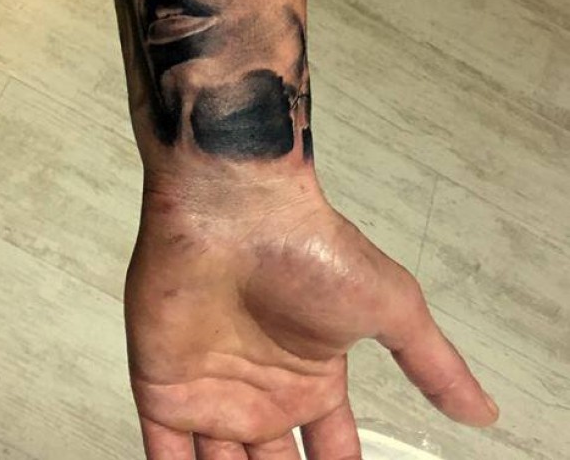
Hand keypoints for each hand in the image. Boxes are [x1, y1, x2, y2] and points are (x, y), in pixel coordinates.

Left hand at [124, 177, 497, 458]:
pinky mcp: (163, 389)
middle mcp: (262, 389)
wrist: (233, 209)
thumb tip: (482, 408)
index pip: (330, 451)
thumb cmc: (309, 244)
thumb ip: (431, 363)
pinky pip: (165, 457)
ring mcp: (211, 391)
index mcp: (313, 376)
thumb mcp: (390, 305)